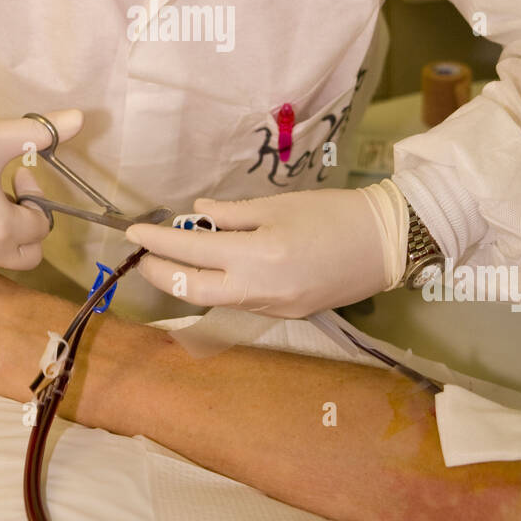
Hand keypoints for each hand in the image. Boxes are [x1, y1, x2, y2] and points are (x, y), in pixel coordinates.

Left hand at [126, 189, 389, 317]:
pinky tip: (214, 270)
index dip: (157, 241)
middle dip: (161, 273)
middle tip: (143, 255)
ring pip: (214, 301)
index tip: (134, 231)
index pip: (191, 251)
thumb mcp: (278, 205)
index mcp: (255, 256)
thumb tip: (198, 214)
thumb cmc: (333, 214)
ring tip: (174, 258)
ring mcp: (272, 309)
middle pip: (191, 291)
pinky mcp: (286, 315)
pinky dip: (218, 287)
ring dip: (188, 281)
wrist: (386, 244)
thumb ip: (233, 214)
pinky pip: (240, 302)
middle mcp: (258, 291)